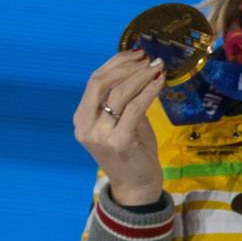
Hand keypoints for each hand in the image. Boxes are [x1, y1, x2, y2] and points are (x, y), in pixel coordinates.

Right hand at [73, 49, 166, 205]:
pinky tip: (160, 82)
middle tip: (148, 58)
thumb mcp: (124, 123)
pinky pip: (134, 108)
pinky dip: (148, 92)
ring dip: (140, 76)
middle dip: (126, 66)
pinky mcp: (118, 142)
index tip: (136, 53)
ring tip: (158, 67)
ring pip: (119, 94)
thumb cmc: (132, 154)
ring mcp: (100, 134)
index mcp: (81, 118)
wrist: (136, 187)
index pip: (94, 81)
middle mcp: (85, 125)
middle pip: (101, 83)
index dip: (115, 63)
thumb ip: (125, 101)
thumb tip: (140, 72)